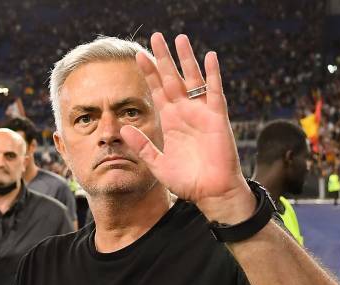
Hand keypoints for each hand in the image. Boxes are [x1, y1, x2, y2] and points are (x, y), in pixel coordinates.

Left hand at [121, 32, 255, 222]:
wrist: (211, 193)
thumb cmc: (187, 181)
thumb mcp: (158, 164)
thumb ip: (142, 146)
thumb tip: (122, 129)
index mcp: (170, 121)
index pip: (157, 91)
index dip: (148, 74)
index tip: (138, 56)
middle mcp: (185, 113)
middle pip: (172, 79)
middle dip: (163, 58)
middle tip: (156, 36)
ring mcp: (201, 113)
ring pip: (193, 79)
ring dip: (186, 59)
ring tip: (179, 38)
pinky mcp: (217, 118)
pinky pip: (214, 91)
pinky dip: (212, 74)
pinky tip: (209, 56)